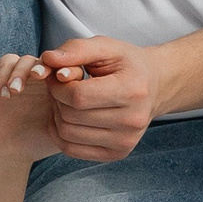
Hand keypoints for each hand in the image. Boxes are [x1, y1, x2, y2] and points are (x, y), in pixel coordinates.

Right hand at [0, 52, 75, 166]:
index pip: (70, 69)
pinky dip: (4, 75)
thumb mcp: (63, 133)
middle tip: (39, 76)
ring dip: (21, 72)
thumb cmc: (37, 142)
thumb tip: (95, 110)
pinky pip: (6, 63)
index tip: (64, 80)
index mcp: (63, 89)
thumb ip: (78, 119)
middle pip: (49, 60)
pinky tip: (5, 94)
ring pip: (26, 61)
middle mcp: (44, 79)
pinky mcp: (2, 75)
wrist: (6, 150)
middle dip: (45, 65)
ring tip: (16, 90)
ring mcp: (24, 76)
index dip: (69, 70)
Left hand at [39, 36, 165, 162]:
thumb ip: (76, 49)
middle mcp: (132, 121)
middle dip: (57, 98)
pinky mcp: (117, 154)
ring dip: (57, 115)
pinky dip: (61, 133)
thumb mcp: (106, 47)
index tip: (58, 75)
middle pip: (70, 116)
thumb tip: (47, 60)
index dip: (57, 85)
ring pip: (67, 134)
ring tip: (67, 100)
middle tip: (62, 86)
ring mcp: (125, 142)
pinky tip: (68, 116)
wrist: (156, 86)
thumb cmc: (127, 64)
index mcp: (132, 91)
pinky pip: (71, 149)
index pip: (78, 96)